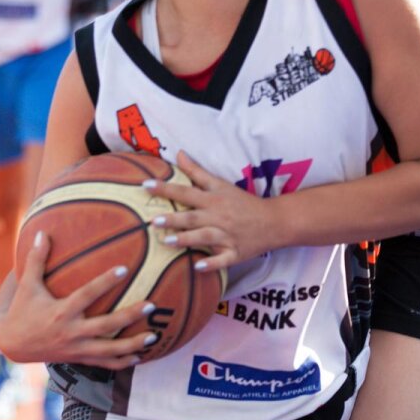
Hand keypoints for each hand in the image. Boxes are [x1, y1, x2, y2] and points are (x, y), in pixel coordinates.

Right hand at [0, 231, 156, 369]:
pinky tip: (139, 356)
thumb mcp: (27, 284)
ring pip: (109, 351)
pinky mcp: (78, 359)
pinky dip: (122, 362)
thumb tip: (43, 232)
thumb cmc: (22, 309)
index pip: (87, 295)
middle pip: (105, 326)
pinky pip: (104, 364)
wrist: (12, 343)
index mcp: (60, 312)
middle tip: (151, 305)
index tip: (124, 269)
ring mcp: (76, 348)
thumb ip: (36, 259)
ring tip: (154, 337)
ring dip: (132, 345)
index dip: (105, 282)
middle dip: (129, 316)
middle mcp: (70, 332)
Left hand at [144, 151, 275, 270]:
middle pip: (193, 217)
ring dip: (186, 239)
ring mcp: (227, 236)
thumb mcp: (220, 184)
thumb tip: (178, 153)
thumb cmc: (242, 202)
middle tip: (153, 220)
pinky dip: (211, 264)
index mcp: (213, 199)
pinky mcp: (235, 253)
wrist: (273, 221)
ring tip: (166, 242)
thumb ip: (196, 171)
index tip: (145, 185)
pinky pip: (223, 260)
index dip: (165, 188)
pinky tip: (197, 266)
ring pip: (205, 238)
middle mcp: (218, 217)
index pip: (186, 191)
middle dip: (174, 218)